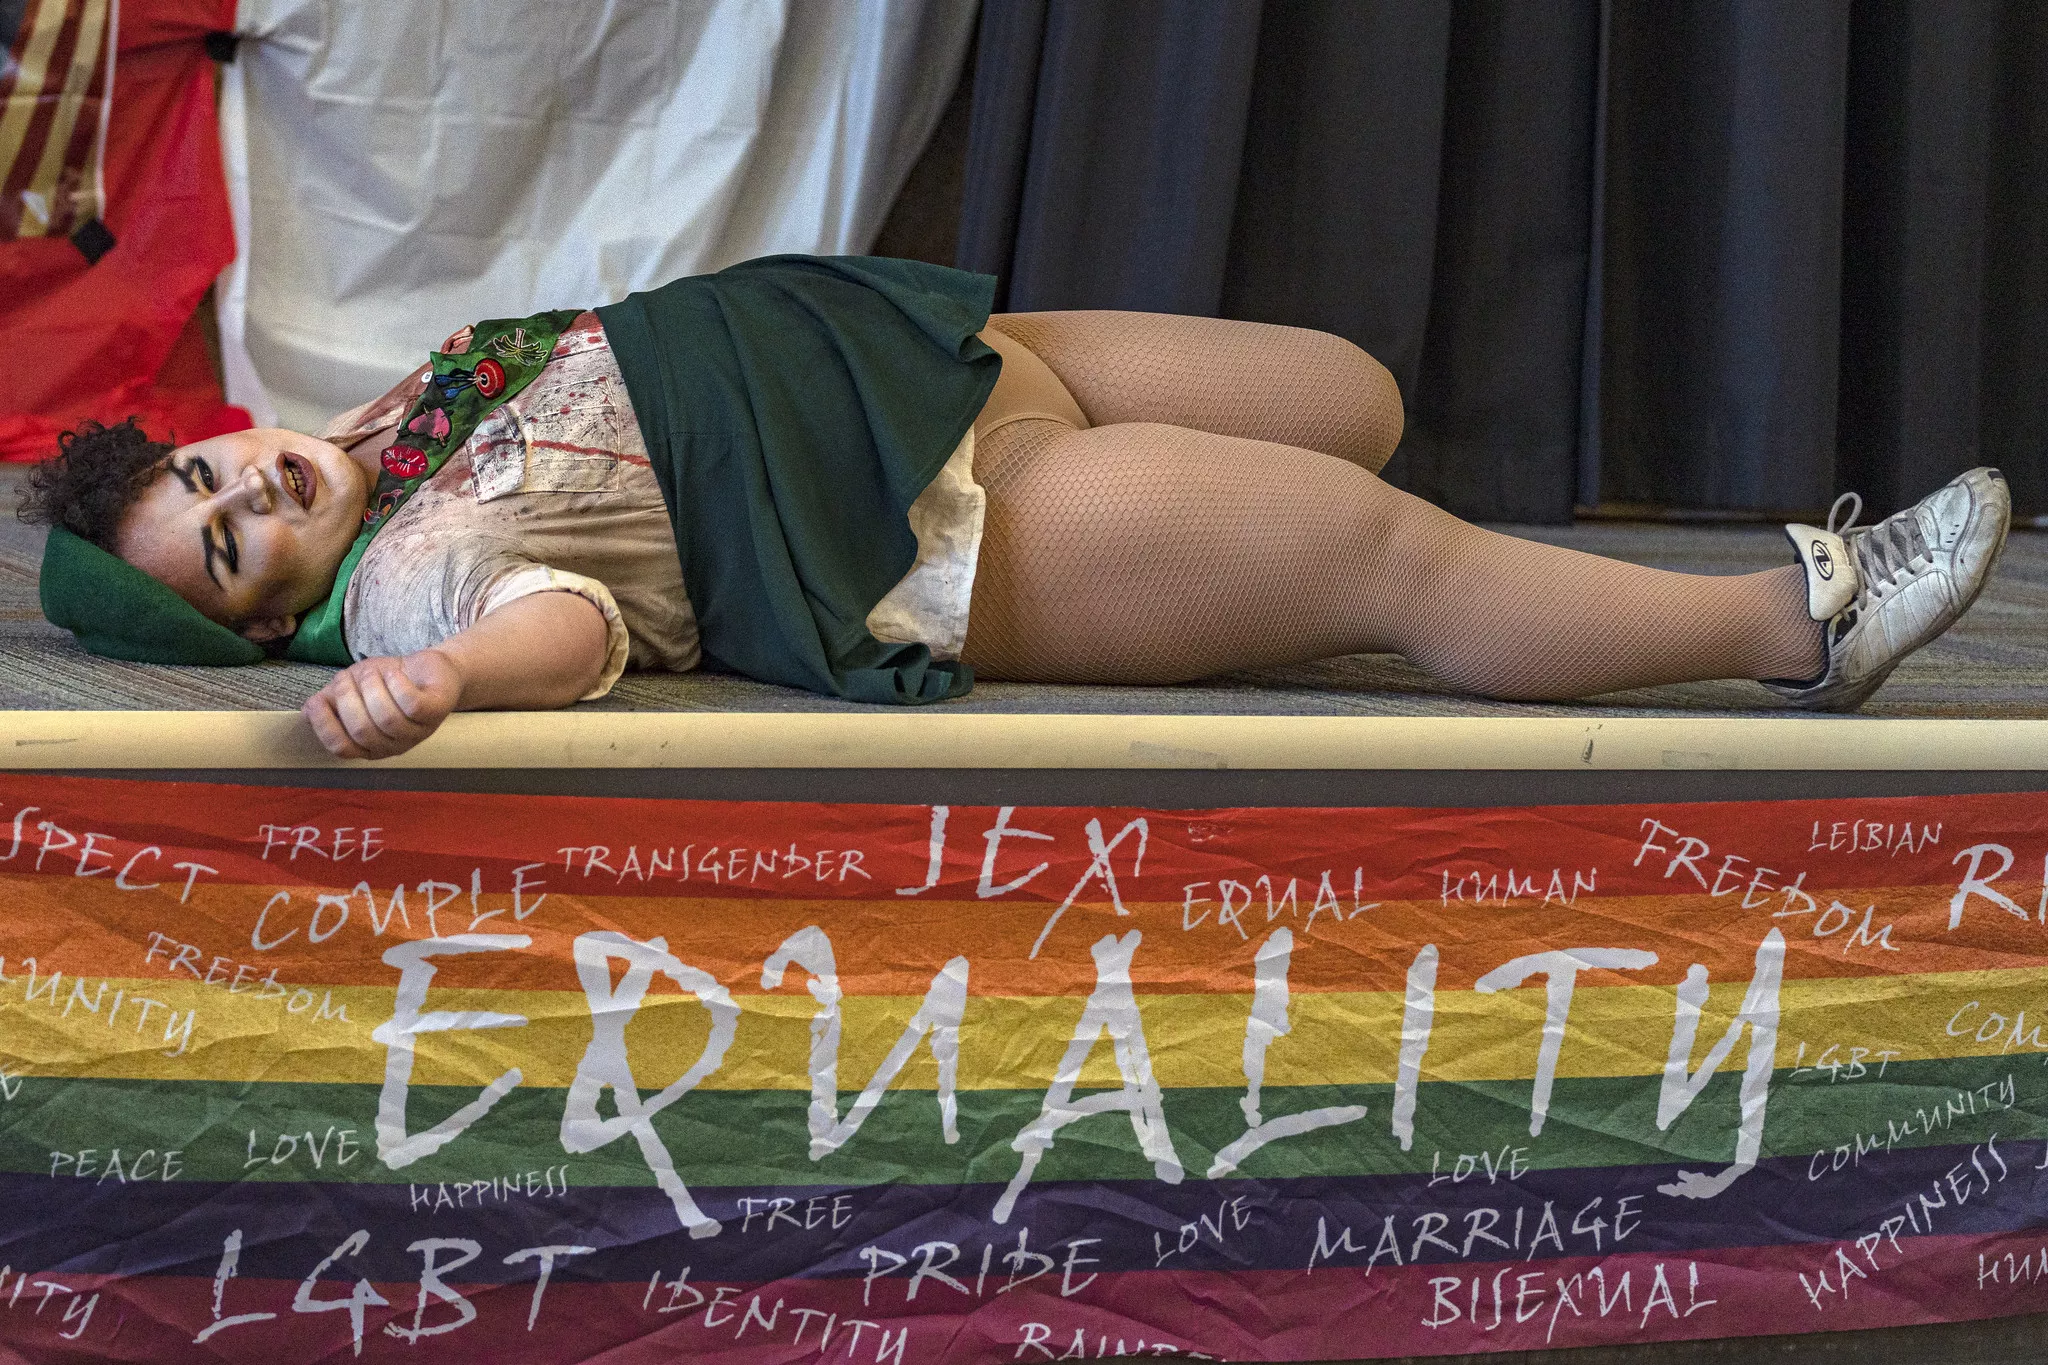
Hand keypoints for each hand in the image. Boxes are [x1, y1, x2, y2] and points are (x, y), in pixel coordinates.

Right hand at [303, 650, 462, 758]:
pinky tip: (393, 672)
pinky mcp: (436, 712)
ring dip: (372, 688)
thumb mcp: (353, 689)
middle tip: (348, 676)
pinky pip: (411, 704)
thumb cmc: (388, 682)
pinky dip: (397, 684)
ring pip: (386, 718)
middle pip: (362, 731)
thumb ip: (330, 701)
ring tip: (372, 671)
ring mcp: (418, 732)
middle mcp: (393, 745)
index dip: (325, 725)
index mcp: (369, 745)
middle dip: (348, 698)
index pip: (341, 748)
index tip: (318, 700)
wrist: (428, 668)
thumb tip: (307, 711)